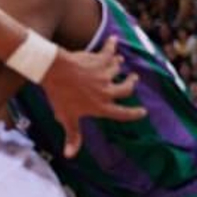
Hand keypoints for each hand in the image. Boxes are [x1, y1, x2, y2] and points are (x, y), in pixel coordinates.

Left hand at [41, 37, 145, 156]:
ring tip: (119, 61)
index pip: (122, 113)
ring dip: (119, 64)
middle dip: (131, 83)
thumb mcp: (66, 118)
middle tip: (133, 79)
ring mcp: (104, 74)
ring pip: (118, 68)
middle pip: (126, 88)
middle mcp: (106, 90)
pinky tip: (113, 40)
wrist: (53, 72)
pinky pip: (109, 51)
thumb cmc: (59, 96)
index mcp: (101, 106)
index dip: (134, 114)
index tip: (143, 112)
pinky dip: (111, 45)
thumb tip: (70, 156)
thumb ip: (73, 136)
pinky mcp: (99, 60)